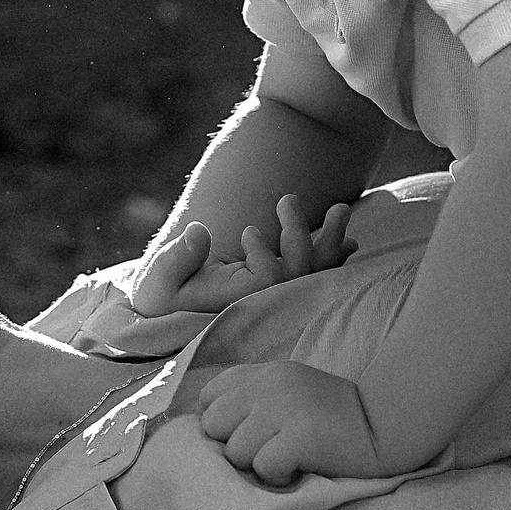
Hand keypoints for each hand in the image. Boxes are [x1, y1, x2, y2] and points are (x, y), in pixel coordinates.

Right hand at [129, 195, 353, 317]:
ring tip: (341, 209)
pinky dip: (333, 256)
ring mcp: (277, 297)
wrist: (171, 310)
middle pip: (299, 275)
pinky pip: (317, 275)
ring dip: (331, 242)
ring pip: (315, 275)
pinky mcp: (283, 286)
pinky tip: (349, 240)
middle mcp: (264, 303)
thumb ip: (179, 258)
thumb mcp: (161, 280)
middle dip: (301, 237)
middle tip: (286, 199)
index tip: (247, 231)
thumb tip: (200, 231)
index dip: (267, 257)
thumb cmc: (164, 296)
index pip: (269, 282)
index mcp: (237, 303)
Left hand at [197, 360, 381, 483]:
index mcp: (263, 373)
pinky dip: (279, 477)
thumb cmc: (335, 417)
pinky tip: (300, 468)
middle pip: (213, 426)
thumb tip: (209, 428)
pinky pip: (263, 468)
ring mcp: (283, 409)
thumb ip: (253, 398)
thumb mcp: (289, 391)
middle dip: (236, 446)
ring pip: (236, 452)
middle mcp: (268, 385)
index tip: (248, 434)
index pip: (208, 397)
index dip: (223, 424)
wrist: (386, 424)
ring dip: (259, 465)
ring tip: (289, 458)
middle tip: (269, 450)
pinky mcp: (300, 436)